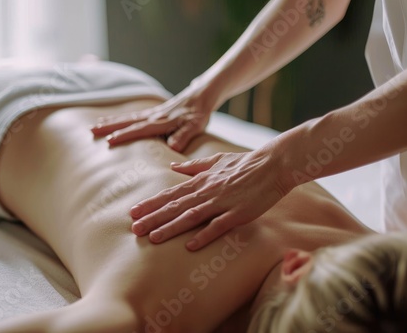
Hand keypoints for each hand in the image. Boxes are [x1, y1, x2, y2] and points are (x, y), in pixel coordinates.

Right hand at [91, 78, 216, 151]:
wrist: (201, 96)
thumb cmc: (198, 113)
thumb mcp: (195, 127)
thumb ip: (183, 136)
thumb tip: (172, 147)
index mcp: (162, 122)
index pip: (140, 129)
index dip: (124, 135)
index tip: (109, 141)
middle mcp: (153, 116)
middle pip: (127, 121)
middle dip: (109, 127)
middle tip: (91, 131)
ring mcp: (152, 113)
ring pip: (127, 118)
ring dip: (111, 122)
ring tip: (95, 126)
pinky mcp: (153, 112)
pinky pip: (133, 116)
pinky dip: (120, 118)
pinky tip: (112, 120)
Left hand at [130, 149, 291, 250]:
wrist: (272, 164)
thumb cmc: (244, 163)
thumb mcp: (216, 160)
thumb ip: (194, 166)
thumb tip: (173, 166)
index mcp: (201, 181)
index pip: (170, 193)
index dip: (151, 203)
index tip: (134, 211)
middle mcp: (207, 191)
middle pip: (175, 206)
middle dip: (153, 218)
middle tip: (134, 228)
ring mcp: (222, 202)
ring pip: (191, 216)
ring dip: (171, 228)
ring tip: (153, 238)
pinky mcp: (238, 213)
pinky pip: (218, 226)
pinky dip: (204, 235)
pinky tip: (190, 246)